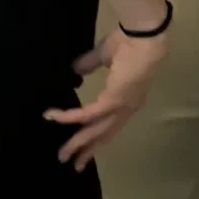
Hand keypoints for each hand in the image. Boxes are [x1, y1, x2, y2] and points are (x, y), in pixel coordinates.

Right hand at [44, 28, 168, 171]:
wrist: (144, 35)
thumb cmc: (129, 42)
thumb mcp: (104, 55)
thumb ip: (89, 64)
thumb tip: (74, 71)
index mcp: (128, 99)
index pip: (111, 124)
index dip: (97, 137)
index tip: (84, 149)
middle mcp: (126, 108)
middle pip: (104, 135)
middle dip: (86, 149)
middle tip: (70, 163)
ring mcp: (121, 107)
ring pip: (96, 130)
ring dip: (77, 142)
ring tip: (62, 153)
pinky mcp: (112, 101)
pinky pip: (87, 114)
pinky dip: (70, 117)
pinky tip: (55, 117)